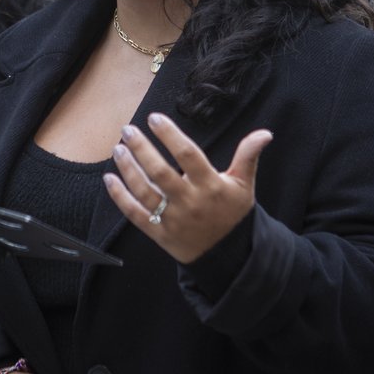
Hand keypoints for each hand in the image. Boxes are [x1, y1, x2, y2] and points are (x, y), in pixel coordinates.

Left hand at [105, 112, 272, 263]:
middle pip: (160, 172)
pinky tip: (109, 179)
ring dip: (128, 168)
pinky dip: (119, 197)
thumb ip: (248, 157)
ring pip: (144, 191)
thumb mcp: (244, 185)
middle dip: (141, 148)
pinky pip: (135, 214)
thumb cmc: (233, 214)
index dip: (170, 135)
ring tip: (118, 149)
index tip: (155, 118)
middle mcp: (190, 202)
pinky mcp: (159, 234)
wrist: (228, 255)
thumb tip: (264, 133)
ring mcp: (172, 219)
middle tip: (128, 129)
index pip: (187, 154)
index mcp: (210, 186)